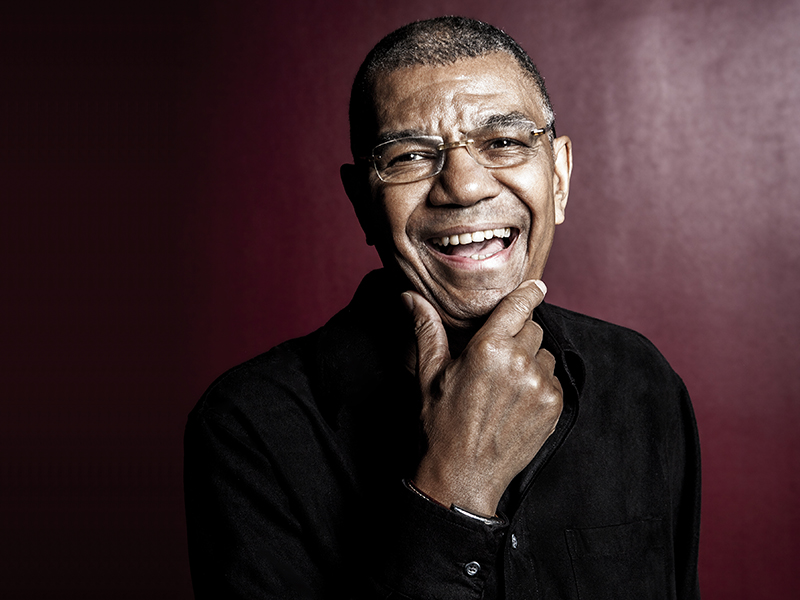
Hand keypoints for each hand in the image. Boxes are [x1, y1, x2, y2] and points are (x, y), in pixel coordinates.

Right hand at [404, 280, 562, 516]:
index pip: (519, 305)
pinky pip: (553, 380)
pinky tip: (517, 402)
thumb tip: (410, 297)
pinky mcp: (553, 406)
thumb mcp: (429, 374)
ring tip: (506, 384)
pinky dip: (540, 384)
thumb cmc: (440, 424)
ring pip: (545, 354)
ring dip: (531, 360)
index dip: (529, 293)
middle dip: (519, 336)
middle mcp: (518, 361)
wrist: (462, 476)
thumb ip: (426, 330)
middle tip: (497, 358)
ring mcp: (540, 385)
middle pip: (533, 329)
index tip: (536, 287)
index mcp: (488, 347)